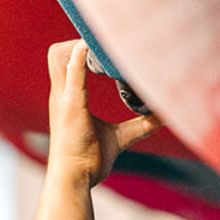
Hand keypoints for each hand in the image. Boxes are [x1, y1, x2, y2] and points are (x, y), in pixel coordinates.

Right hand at [46, 41, 162, 187]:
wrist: (74, 180)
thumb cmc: (89, 161)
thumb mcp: (120, 138)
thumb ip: (140, 125)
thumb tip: (163, 117)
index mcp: (68, 99)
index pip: (64, 63)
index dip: (78, 49)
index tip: (102, 44)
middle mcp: (61, 95)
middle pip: (56, 54)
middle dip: (75, 41)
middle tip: (106, 40)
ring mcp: (63, 99)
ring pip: (59, 56)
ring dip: (78, 45)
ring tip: (104, 42)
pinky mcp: (71, 106)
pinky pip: (72, 73)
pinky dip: (80, 57)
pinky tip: (90, 46)